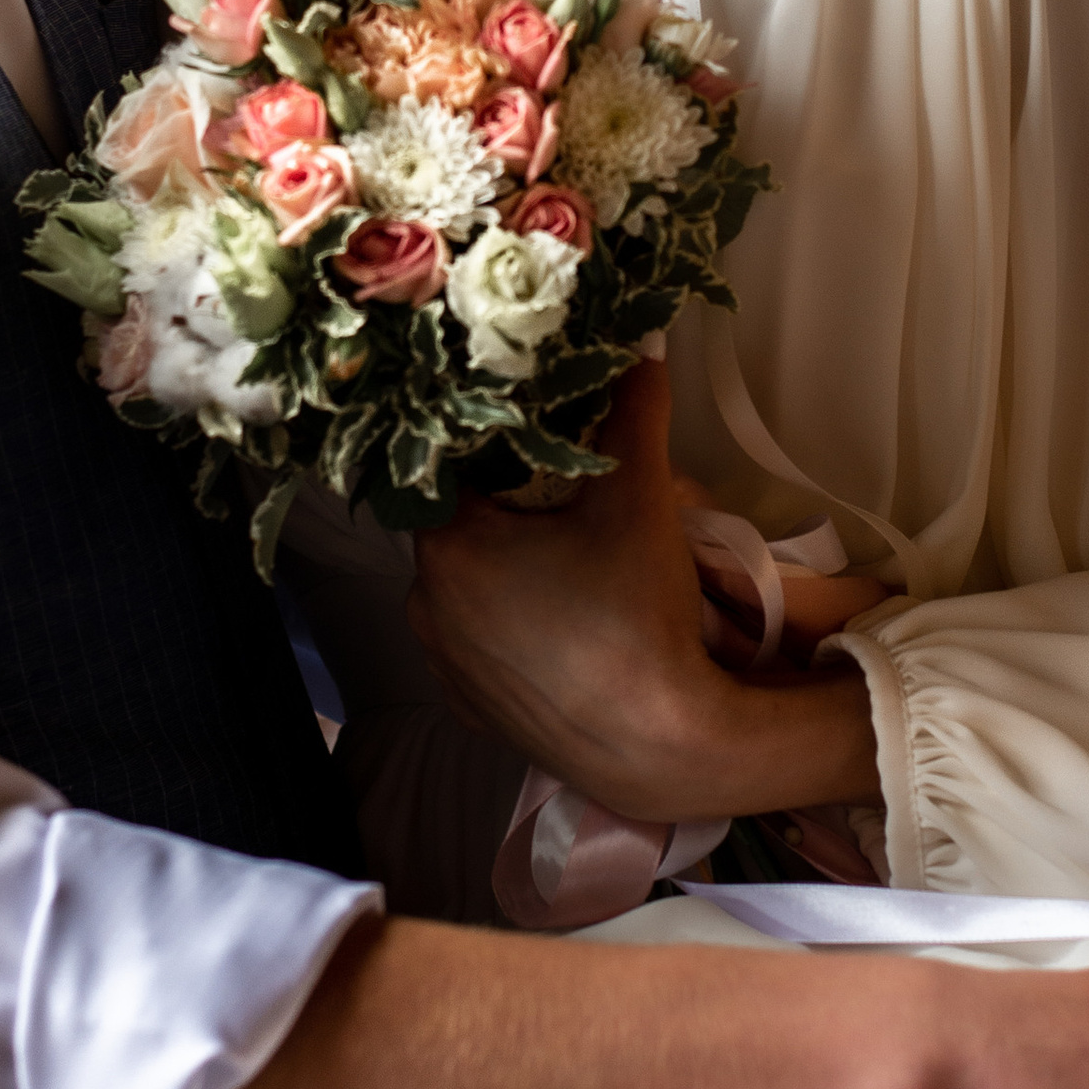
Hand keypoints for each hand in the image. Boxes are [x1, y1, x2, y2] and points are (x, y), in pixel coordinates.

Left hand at [410, 362, 878, 819]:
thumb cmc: (638, 616)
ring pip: (467, 589)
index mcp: (448, 546)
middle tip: (571, 501)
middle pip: (460, 529)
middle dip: (511, 508)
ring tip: (575, 565)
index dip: (492, 446)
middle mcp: (425, 606)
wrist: (662, 748)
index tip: (535, 437)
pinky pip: (480, 646)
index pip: (449, 467)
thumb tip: (639, 340)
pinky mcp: (472, 712)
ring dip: (508, 569)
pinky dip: (511, 628)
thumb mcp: (639, 502)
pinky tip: (565, 624)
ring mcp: (445, 666)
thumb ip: (633, 415)